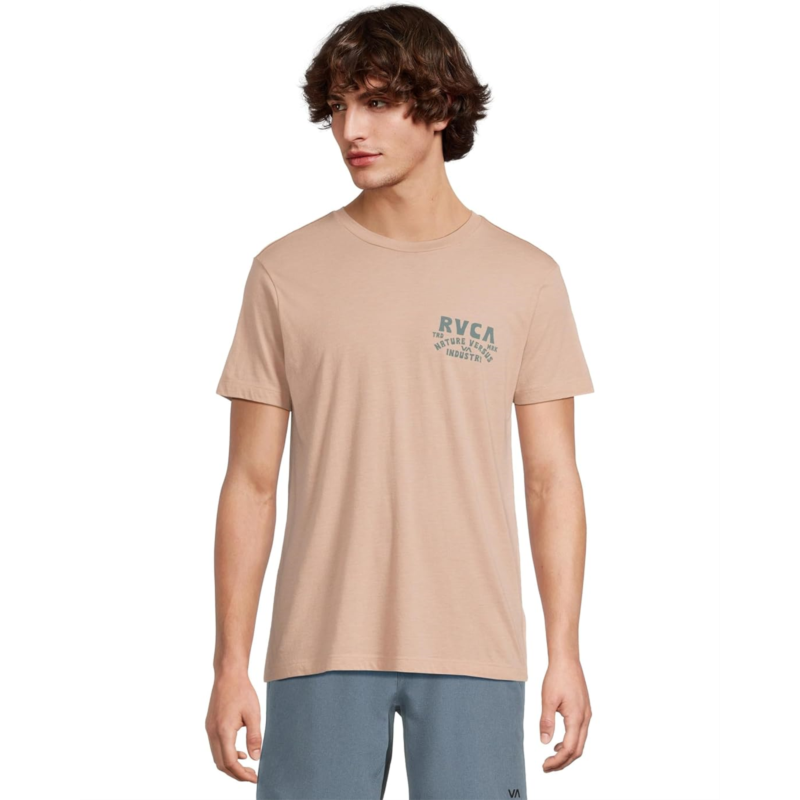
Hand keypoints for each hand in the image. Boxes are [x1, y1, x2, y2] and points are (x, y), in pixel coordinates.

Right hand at [205, 673, 261, 782]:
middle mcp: (212, 732)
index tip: (255, 778)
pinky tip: (240, 752)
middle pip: (221, 764)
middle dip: (236, 774)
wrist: (228, 674)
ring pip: (217, 757)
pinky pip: (216, 747)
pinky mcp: (210, 725)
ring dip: (231, 765)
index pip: (230, 762)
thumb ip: (255, 737)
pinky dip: (226, 755)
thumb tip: (256, 758)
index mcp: (223, 731)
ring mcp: (209, 729)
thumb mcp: (253, 714)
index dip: (242, 774)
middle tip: (253, 776)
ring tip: (247, 767)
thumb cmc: (242, 691)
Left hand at [539, 657, 591, 771]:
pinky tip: (558, 742)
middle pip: (577, 750)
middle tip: (546, 767)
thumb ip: (546, 721)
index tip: (544, 766)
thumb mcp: (547, 699)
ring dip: (567, 754)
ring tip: (551, 758)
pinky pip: (580, 733)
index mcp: (576, 718)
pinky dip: (570, 742)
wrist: (567, 660)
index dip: (557, 761)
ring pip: (580, 742)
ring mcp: (586, 715)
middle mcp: (585, 719)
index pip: (569, 749)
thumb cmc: (557, 676)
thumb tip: (545, 742)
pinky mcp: (584, 710)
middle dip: (563, 762)